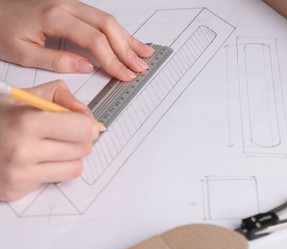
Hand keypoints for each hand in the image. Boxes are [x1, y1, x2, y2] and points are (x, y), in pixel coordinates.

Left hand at [0, 0, 153, 80]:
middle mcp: (67, 6)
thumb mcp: (22, 52)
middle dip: (127, 49)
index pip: (94, 40)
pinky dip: (119, 31)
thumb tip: (86, 66)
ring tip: (144, 54)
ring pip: (108, 20)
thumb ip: (56, 60)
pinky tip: (129, 40)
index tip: (124, 74)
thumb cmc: (2, 29)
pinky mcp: (74, 7)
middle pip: (107, 26)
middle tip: (140, 67)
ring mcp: (72, 4)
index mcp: (55, 17)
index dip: (113, 59)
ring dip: (128, 38)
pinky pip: (102, 18)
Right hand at [0, 80, 99, 200]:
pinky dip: (53, 170)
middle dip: (80, 139)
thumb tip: (83, 112)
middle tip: (67, 132)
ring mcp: (18, 174)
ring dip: (70, 156)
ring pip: (75, 168)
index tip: (84, 122)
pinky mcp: (15, 191)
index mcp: (26, 122)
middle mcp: (22, 151)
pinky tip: (37, 159)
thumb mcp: (21, 95)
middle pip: (83, 149)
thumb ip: (58, 95)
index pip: (82, 129)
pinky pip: (56, 180)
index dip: (88, 124)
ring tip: (51, 145)